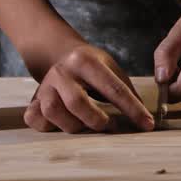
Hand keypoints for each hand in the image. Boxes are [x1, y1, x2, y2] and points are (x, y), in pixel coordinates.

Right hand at [24, 44, 153, 132]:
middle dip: (96, 120)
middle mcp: (62, 71)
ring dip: (73, 125)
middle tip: (108, 125)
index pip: (113, 88)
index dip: (132, 109)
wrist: (60, 54)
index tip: (147, 124)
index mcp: (85, 61)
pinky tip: (62, 124)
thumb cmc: (91, 66)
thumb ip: (127, 90)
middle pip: (77, 102)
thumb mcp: (111, 68)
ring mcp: (45, 86)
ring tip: (86, 125)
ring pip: (53, 112)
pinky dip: (48, 126)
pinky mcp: (34, 99)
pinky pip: (35, 118)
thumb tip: (145, 119)